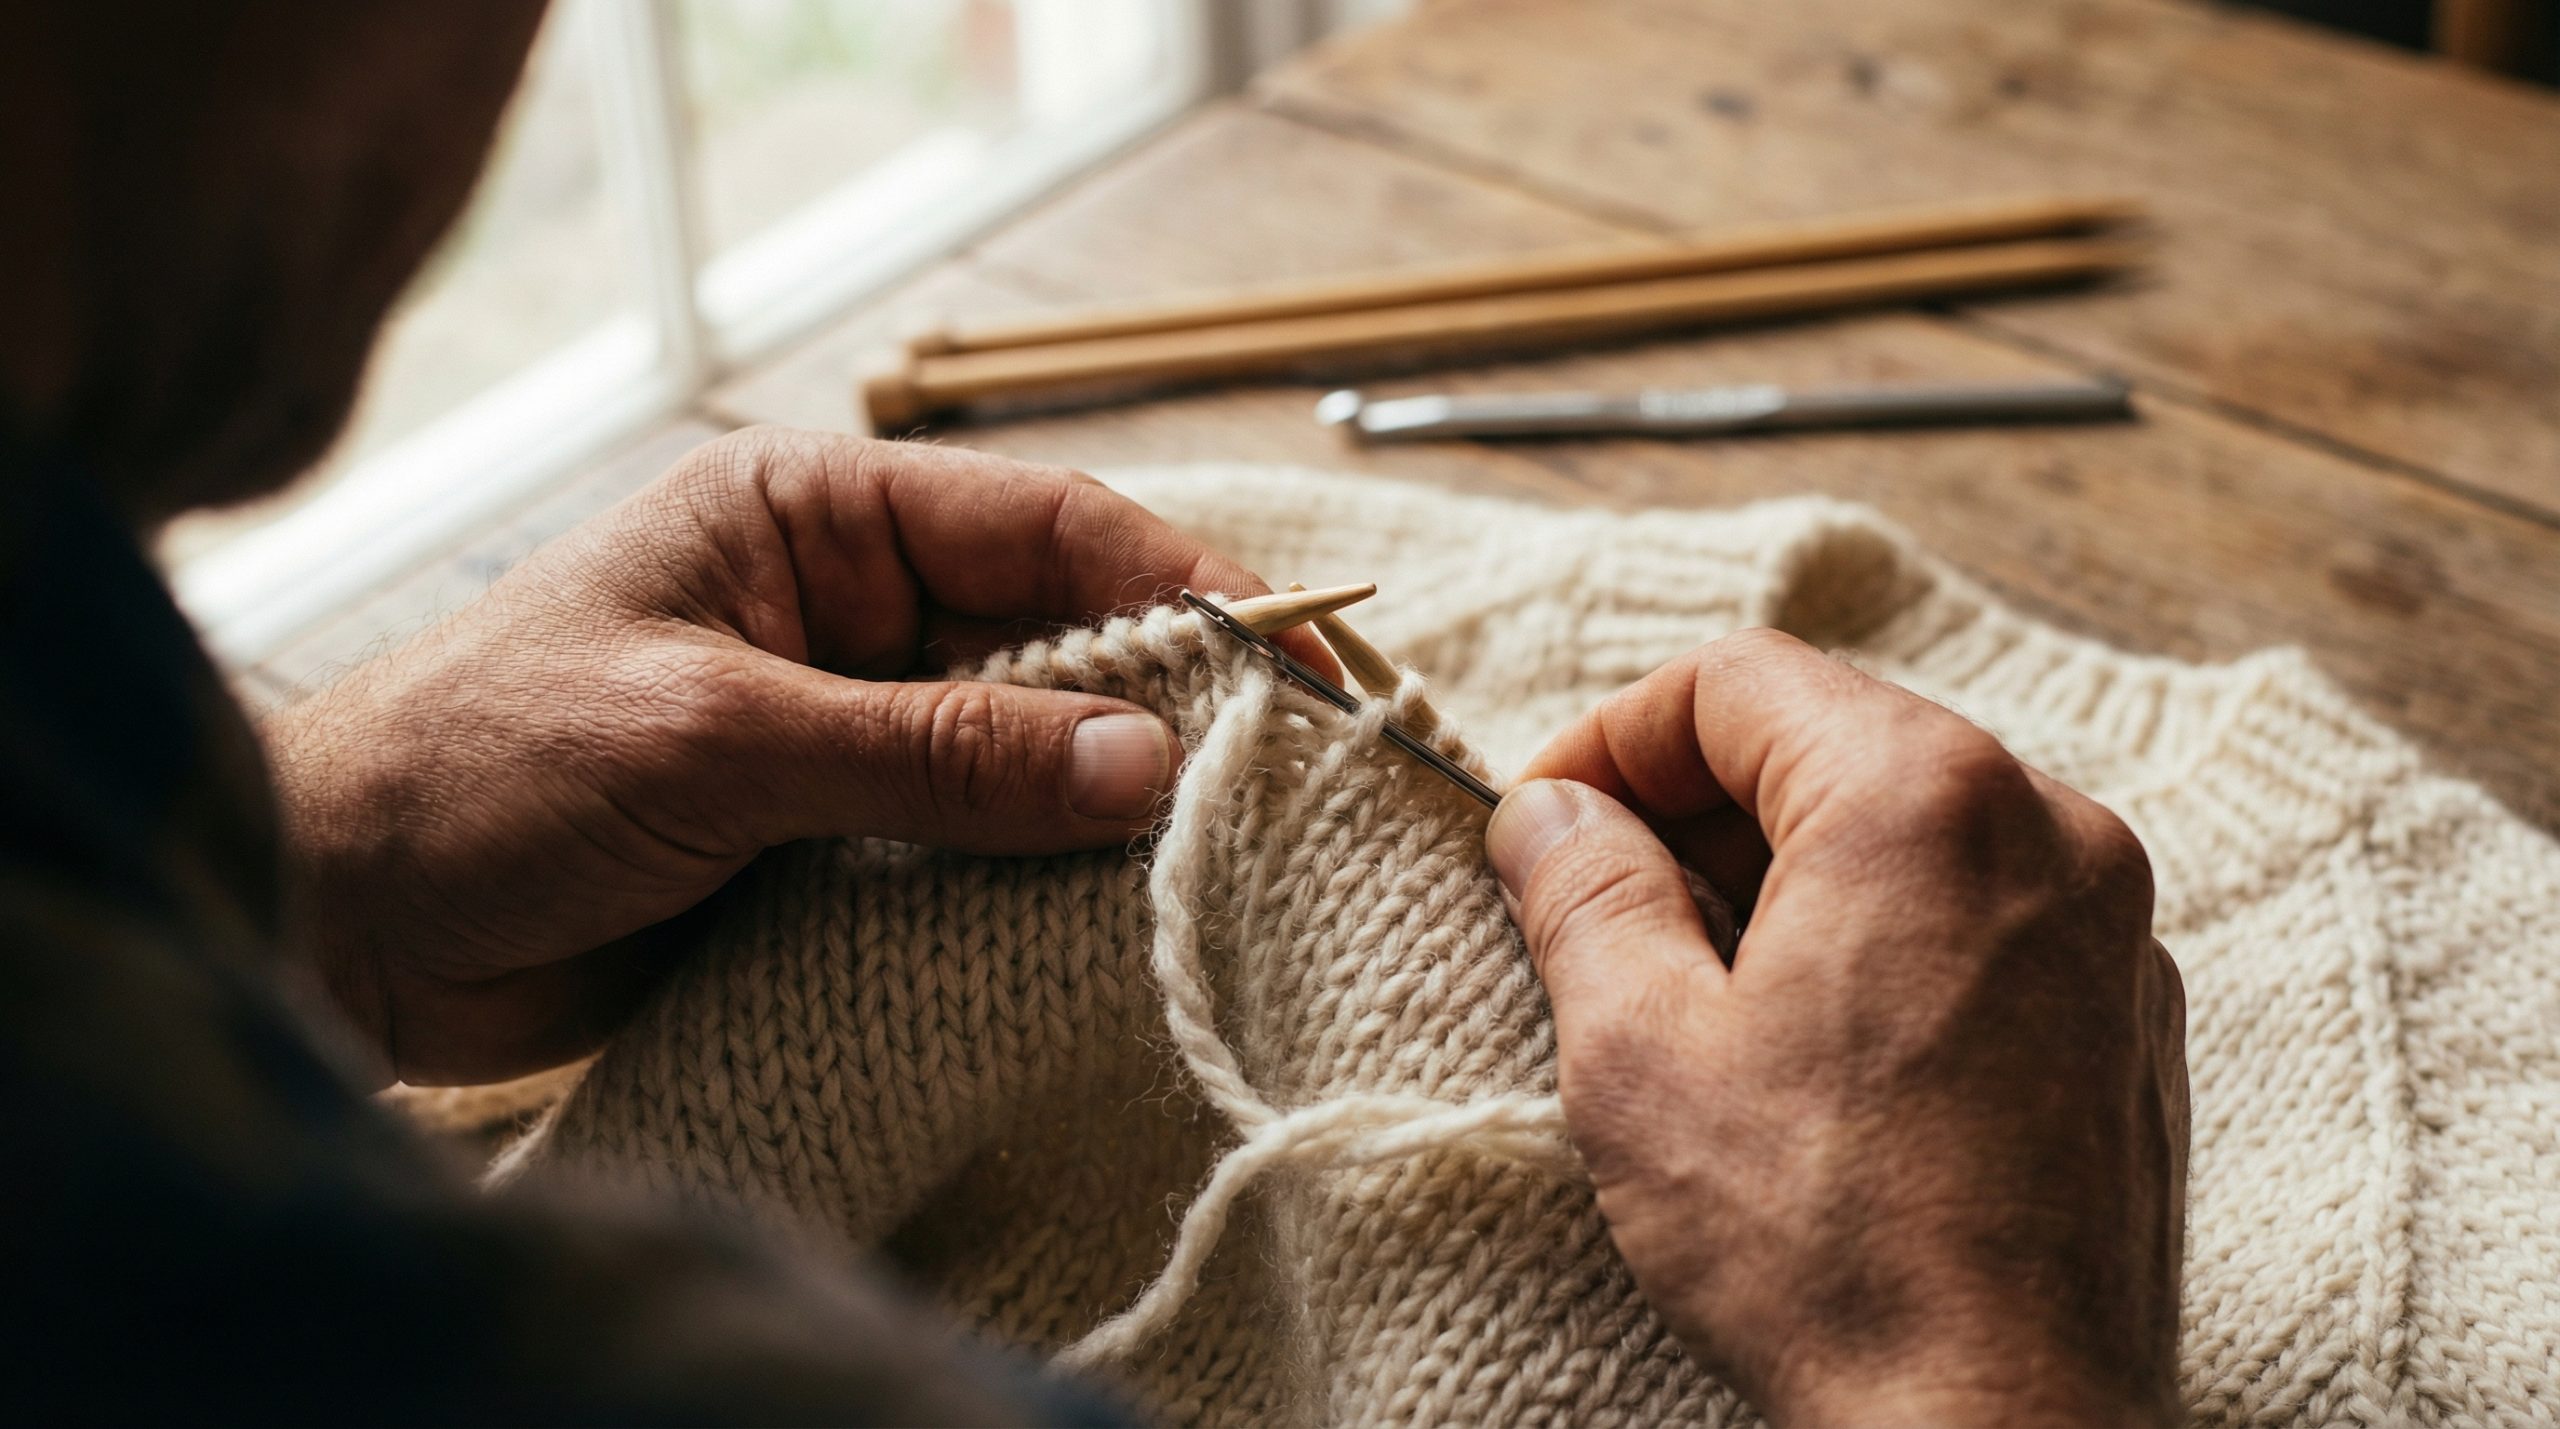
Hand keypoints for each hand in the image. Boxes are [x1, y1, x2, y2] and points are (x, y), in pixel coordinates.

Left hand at [268, 429, 1281, 1086]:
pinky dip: (1036, 888)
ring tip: (1223, 867)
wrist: (342, 917)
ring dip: (1104, 813)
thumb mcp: (720, 739)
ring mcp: (846, 730)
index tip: (1295, 660)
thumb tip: (1142, 763)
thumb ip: (935, 753)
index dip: (1182, 586)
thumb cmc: (489, 766)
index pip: (1044, 526)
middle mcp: (849, 611)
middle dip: (1162, 711)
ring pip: (1028, 759)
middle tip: (1284, 788)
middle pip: (1057, 644)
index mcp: (814, 519)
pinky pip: (972, 852)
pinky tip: (1104, 929)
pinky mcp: (833, 842)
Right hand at [1484, 629, 2186, 1426]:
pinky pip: (1984, 913)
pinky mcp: (2132, 1018)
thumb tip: (1549, 812)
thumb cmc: (1824, 1246)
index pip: (1736, 681)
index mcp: (1925, 798)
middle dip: (1694, 804)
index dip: (1610, 738)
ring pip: (1910, 826)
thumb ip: (1584, 891)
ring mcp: (2113, 927)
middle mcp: (2050, 828)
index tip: (1542, 824)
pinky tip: (1811, 1048)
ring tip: (1692, 987)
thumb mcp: (1641, 1052)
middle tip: (1594, 904)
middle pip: (1832, 739)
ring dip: (1783, 871)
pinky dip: (1881, 934)